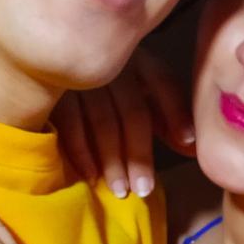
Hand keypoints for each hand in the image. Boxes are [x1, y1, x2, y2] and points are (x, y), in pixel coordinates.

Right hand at [53, 46, 194, 198]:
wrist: (52, 52)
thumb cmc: (107, 82)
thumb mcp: (138, 91)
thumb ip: (165, 116)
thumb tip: (192, 147)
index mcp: (139, 61)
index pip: (163, 82)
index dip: (176, 113)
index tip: (188, 144)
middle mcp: (113, 65)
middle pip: (133, 112)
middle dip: (139, 154)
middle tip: (143, 190)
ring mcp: (82, 76)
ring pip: (103, 123)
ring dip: (112, 161)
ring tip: (120, 191)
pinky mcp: (52, 90)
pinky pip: (70, 125)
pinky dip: (82, 153)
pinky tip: (91, 176)